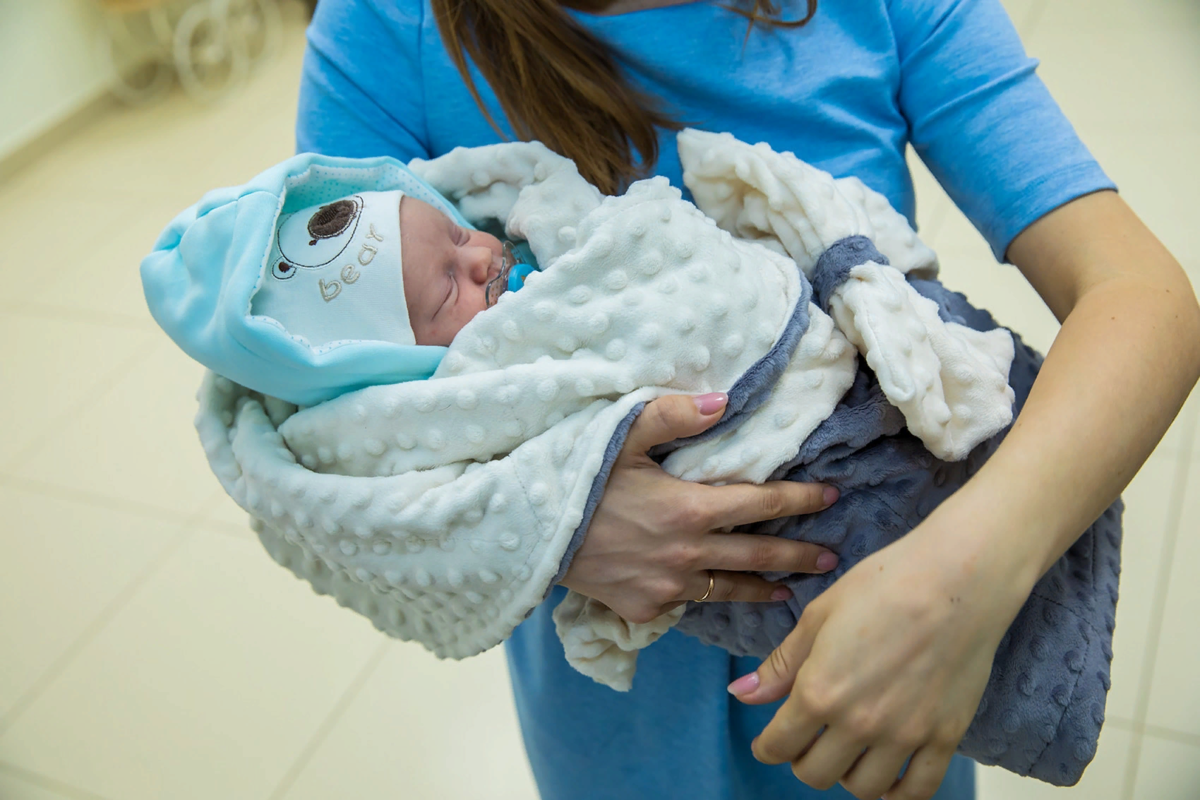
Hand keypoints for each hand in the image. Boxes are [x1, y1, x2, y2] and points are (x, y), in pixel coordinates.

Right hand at [561, 392, 840, 623]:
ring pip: (729, 589)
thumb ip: (674, 416)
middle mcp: (689, 552)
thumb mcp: (622, 436)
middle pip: (759, 554)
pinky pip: (686, 603)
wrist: (532, 536)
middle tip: (831, 558)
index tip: (831, 497)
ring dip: (762, 588)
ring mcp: (668, 586)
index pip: (762, 502)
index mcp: (691, 507)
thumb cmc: (578, 480)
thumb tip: (722, 402)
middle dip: (799, 555)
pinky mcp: (646, 608)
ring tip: (787, 592)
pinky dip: (704, 597)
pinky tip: (716, 596)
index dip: (800, 499)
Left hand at [729, 512, 1031, 799]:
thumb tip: (741, 694)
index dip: (767, 746)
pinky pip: (917, 791)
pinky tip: (888, 775)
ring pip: (863, 788)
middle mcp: (859, 723)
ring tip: (848, 749)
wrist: (957, 578)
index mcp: (819, 691)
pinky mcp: (945, 737)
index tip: (769, 740)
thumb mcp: (819, 616)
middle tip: (810, 738)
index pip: (778, 746)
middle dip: (803, 759)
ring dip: (847, 774)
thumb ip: (781, 665)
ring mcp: (904, 735)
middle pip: (815, 774)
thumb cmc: (884, 584)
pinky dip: (897, 793)